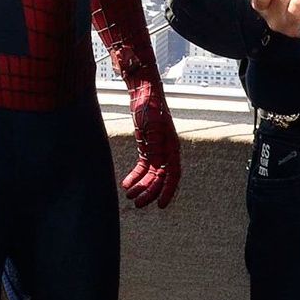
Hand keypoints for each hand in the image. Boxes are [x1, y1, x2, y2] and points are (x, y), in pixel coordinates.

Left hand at [120, 74, 180, 208]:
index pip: (173, 175)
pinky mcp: (147, 148)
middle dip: (149, 192)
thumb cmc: (150, 107)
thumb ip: (156, 146)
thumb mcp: (153, 127)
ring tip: (129, 195)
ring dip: (141, 186)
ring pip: (151, 175)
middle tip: (137, 203)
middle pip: (160, 178)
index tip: (161, 206)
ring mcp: (157, 150)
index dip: (168, 191)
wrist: (143, 93)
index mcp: (172, 148)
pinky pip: (143, 168)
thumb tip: (156, 166)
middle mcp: (167, 152)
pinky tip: (126, 184)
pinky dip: (135, 177)